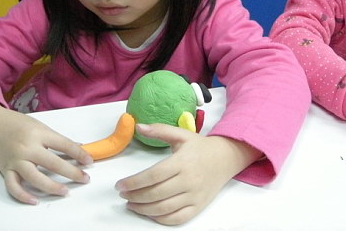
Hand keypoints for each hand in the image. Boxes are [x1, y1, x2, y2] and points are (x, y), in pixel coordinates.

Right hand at [0, 101, 92, 203]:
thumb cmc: (15, 122)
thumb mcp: (39, 125)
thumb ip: (55, 138)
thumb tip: (77, 148)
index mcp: (38, 133)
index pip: (64, 145)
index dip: (79, 154)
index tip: (89, 161)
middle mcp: (27, 147)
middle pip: (53, 163)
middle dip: (72, 172)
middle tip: (84, 178)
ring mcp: (15, 160)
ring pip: (35, 178)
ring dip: (52, 187)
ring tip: (65, 191)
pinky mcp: (5, 169)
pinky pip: (14, 187)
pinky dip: (24, 196)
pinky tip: (36, 200)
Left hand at [115, 123, 261, 225]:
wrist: (226, 158)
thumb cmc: (200, 147)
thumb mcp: (181, 134)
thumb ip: (160, 130)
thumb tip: (139, 127)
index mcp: (182, 162)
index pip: (153, 175)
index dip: (134, 182)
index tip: (120, 185)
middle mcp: (188, 180)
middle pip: (156, 193)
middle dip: (135, 196)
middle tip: (123, 194)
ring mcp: (194, 195)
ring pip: (164, 208)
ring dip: (144, 209)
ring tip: (131, 204)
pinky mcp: (198, 206)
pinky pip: (177, 218)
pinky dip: (161, 219)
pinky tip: (149, 213)